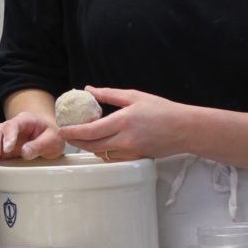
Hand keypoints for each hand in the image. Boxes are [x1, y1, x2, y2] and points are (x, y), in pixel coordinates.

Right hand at [0, 112, 65, 170]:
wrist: (48, 137)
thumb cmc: (51, 136)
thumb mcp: (53, 140)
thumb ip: (40, 145)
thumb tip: (25, 153)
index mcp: (25, 120)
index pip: (13, 125)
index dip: (9, 136)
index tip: (8, 149)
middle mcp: (11, 126)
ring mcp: (4, 136)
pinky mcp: (1, 147)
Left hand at [60, 87, 187, 160]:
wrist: (185, 129)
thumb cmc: (162, 110)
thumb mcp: (134, 96)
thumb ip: (109, 94)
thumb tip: (89, 90)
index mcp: (124, 121)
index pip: (91, 131)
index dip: (73, 132)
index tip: (61, 129)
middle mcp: (125, 140)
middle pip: (92, 146)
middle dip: (76, 142)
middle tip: (65, 135)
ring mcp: (131, 151)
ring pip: (101, 152)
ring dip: (89, 146)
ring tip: (81, 136)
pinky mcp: (136, 158)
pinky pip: (113, 156)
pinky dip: (103, 150)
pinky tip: (101, 141)